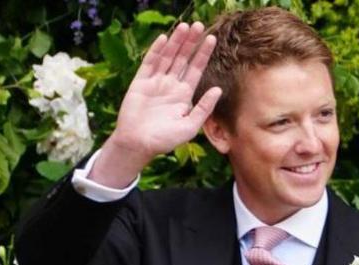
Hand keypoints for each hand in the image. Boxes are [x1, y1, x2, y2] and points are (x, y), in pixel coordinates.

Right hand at [90, 22, 222, 186]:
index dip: (203, 54)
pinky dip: (157, 51)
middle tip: (199, 25)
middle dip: (191, 42)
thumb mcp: (190, 125)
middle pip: (183, 59)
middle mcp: (171, 85)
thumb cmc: (165, 139)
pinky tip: (164, 39)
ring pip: (168, 57)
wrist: (139, 144)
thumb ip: (204, 108)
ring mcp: (155, 82)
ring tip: (185, 27)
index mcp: (184, 95)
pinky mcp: (141, 82)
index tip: (212, 39)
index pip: (196, 69)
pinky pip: (150, 63)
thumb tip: (218, 90)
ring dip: (176, 42)